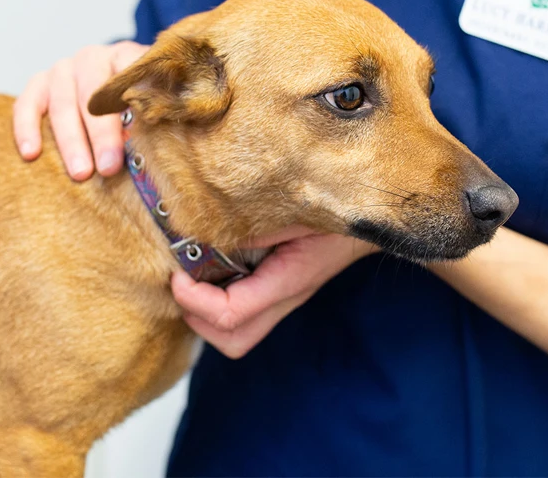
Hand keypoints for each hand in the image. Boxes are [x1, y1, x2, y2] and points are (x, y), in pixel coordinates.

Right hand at [12, 41, 147, 179]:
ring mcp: (63, 69)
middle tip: (110, 168)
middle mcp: (92, 58)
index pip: (130, 76)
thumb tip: (164, 138)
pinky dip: (27, 128)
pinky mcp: (39, 84)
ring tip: (81, 174)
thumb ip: (156, 112)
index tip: (139, 138)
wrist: (110, 93)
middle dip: (102, 134)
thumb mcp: (154, 101)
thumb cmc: (138, 103)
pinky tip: (31, 154)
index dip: (134, 108)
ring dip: (71, 140)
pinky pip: (26, 104)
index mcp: (126, 57)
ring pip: (62, 102)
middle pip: (94, 94)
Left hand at [172, 227, 377, 357]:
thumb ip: (255, 223)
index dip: (194, 299)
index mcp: (288, 280)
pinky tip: (211, 268)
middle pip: (232, 340)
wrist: (371, 215)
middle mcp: (284, 298)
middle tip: (180, 280)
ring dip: (205, 314)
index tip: (177, 271)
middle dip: (196, 317)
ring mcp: (282, 298)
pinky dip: (217, 301)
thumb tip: (206, 232)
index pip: (231, 314)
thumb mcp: (296, 208)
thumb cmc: (338, 208)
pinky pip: (242, 312)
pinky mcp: (278, 289)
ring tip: (192, 276)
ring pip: (237, 334)